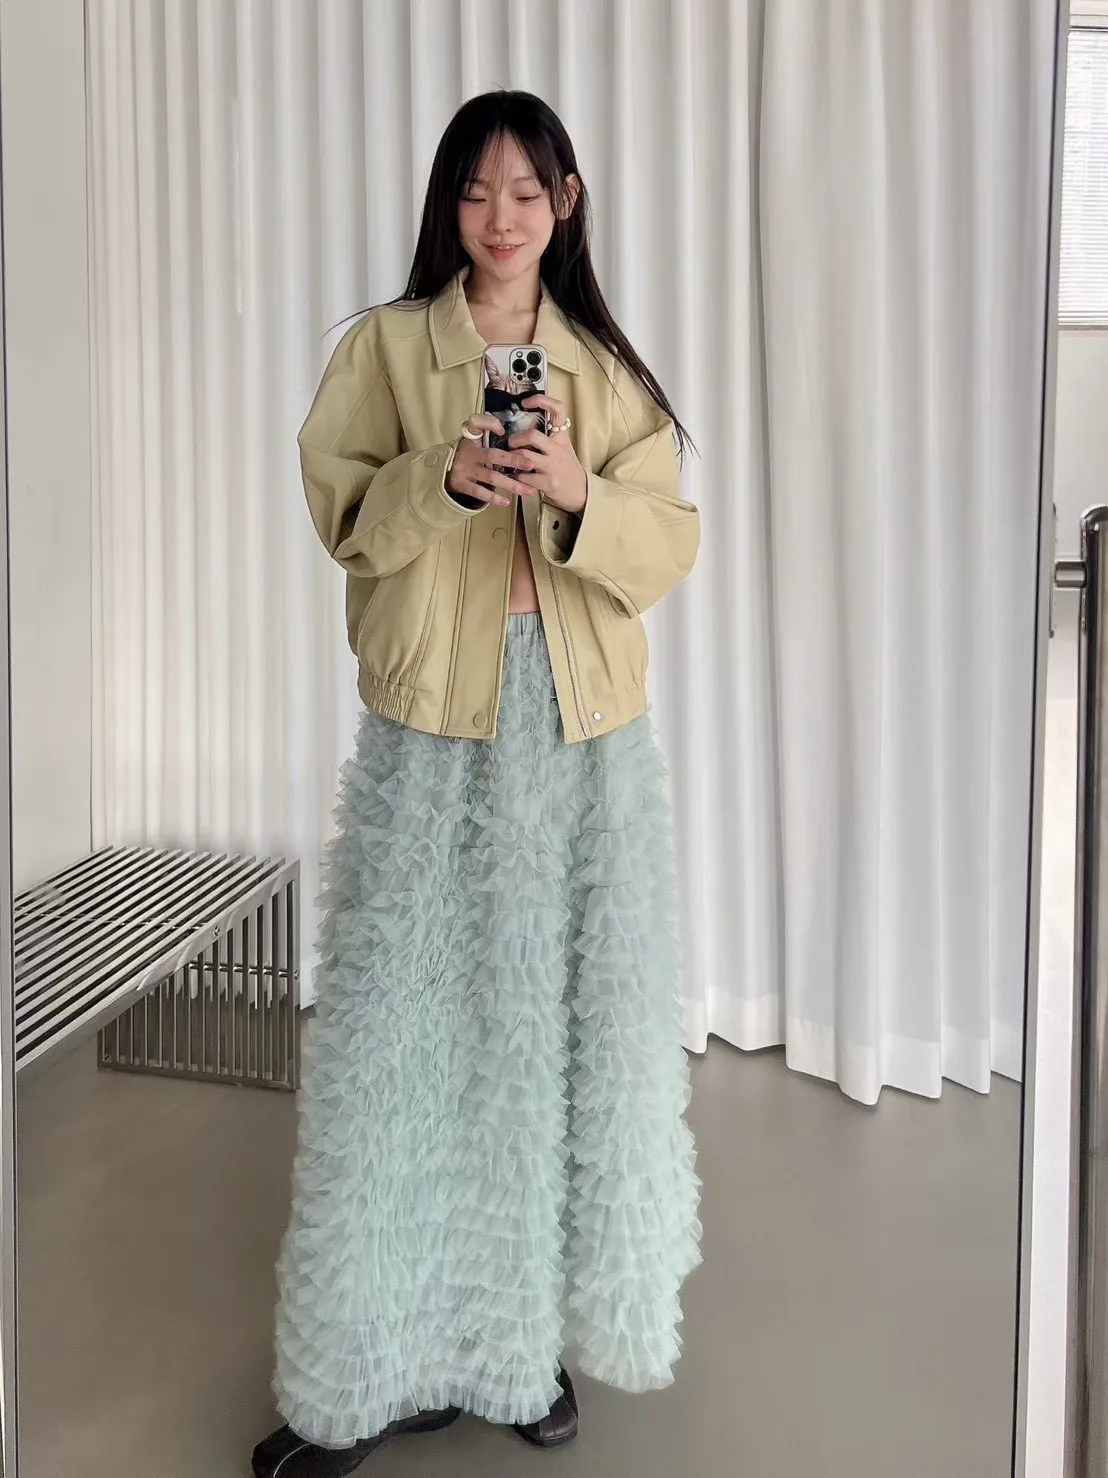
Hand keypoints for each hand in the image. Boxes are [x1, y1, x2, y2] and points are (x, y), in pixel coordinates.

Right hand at [446, 415, 539, 507]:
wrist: (445, 469)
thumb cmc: (468, 452)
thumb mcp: (474, 437)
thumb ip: (487, 428)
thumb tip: (502, 429)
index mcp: (472, 437)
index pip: (476, 423)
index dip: (489, 424)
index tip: (502, 430)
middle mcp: (469, 453)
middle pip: (493, 455)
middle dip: (513, 460)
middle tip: (531, 465)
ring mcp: (465, 469)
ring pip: (491, 477)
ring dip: (511, 484)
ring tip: (528, 490)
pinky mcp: (462, 484)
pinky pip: (479, 492)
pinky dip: (493, 498)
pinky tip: (506, 501)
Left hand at [510, 395, 587, 514]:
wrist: (580, 492)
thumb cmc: (567, 468)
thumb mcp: (562, 447)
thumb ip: (547, 437)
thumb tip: (525, 425)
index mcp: (561, 437)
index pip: (558, 409)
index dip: (541, 400)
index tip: (525, 402)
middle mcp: (558, 449)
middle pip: (532, 435)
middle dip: (516, 439)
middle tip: (511, 444)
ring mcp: (553, 466)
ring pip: (525, 456)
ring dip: (512, 458)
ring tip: (511, 461)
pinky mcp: (548, 483)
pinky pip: (524, 477)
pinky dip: (516, 476)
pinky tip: (517, 476)